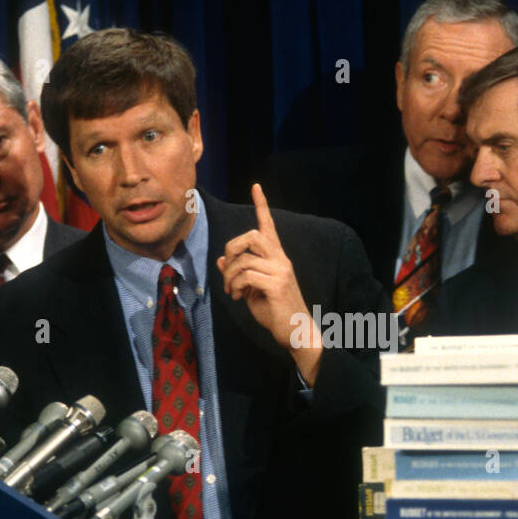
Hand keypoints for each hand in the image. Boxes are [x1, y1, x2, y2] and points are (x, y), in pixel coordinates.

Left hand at [217, 184, 321, 384]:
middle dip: (232, 248)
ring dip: (230, 275)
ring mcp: (280, 271)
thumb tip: (220, 260)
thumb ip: (240, 273)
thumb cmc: (276, 312)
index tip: (256, 186)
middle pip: (252, 235)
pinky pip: (246, 276)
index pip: (268, 226)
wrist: (296, 332)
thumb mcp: (253, 290)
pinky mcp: (276, 284)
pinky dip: (236, 286)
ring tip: (232, 290)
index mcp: (277, 258)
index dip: (261, 205)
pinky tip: (239, 297)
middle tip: (227, 267)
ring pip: (244, 258)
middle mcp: (281, 260)